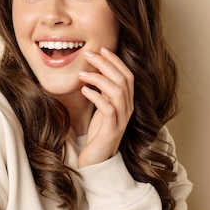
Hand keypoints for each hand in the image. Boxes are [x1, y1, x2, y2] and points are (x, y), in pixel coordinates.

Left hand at [77, 47, 133, 167]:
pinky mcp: (112, 130)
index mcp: (126, 102)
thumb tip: (92, 71)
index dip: (116, 61)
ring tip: (81, 73)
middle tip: (88, 54)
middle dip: (106, 64)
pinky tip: (84, 91)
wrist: (97, 160)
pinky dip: (96, 97)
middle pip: (123, 80)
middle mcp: (128, 109)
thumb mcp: (101, 108)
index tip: (101, 49)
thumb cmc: (98, 132)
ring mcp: (121, 120)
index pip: (127, 75)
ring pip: (118, 92)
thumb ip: (102, 92)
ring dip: (99, 79)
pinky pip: (108, 109)